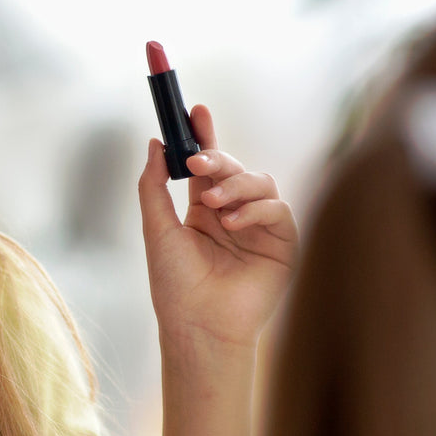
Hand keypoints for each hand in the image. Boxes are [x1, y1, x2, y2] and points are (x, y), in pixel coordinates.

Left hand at [138, 105, 296, 350]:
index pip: (208, 165)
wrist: (198, 325)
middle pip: (234, 167)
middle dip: (217, 158)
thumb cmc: (174, 284)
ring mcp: (259, 227)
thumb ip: (154, 186)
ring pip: (260, 181)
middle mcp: (233, 214)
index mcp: (204, 210)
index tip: (195, 110)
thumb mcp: (157, 228)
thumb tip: (155, 144)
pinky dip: (255, 209)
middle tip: (197, 163)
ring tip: (213, 205)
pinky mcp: (282, 244)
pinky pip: (278, 209)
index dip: (204, 135)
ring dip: (236, 184)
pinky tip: (232, 223)